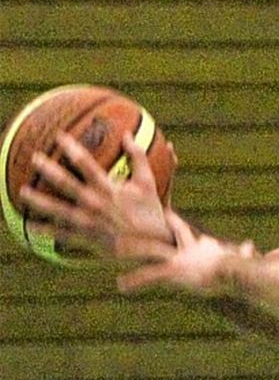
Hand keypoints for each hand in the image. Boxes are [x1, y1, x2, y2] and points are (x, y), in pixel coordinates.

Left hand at [20, 132, 176, 262]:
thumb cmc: (151, 211)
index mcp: (108, 189)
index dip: (71, 148)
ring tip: (22, 192)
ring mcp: (90, 222)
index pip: (86, 164)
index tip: (58, 136)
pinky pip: (63, 234)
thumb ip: (138, 157)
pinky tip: (30, 226)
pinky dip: (46, 231)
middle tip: (34, 157)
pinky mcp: (89, 239)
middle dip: (48, 169)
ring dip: (39, 201)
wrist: (154, 244)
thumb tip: (127, 134)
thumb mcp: (148, 183)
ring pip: (59, 211)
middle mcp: (95, 204)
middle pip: (66, 184)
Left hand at [117, 210, 255, 295]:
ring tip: (114, 250)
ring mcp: (179, 260)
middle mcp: (186, 250)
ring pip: (150, 250)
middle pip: (161, 236)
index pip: (184, 232)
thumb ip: (244, 251)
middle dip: (143, 233)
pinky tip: (121, 287)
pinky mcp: (175, 272)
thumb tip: (252, 245)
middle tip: (125, 228)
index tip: (165, 214)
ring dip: (132, 249)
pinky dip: (135, 281)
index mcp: (200, 248)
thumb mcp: (241, 257)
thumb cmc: (241, 266)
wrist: (236, 271)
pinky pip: (150, 276)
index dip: (174, 222)